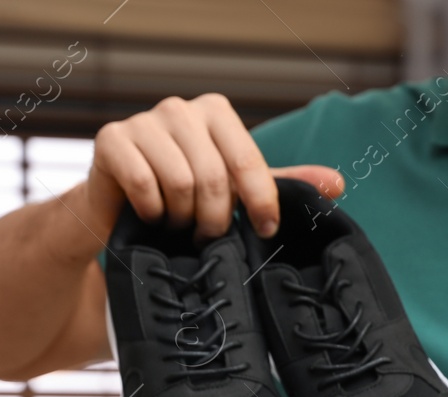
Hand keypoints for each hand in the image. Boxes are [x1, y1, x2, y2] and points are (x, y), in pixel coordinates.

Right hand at [81, 94, 343, 241]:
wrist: (118, 208)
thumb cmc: (183, 197)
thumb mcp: (237, 191)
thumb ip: (280, 185)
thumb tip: (337, 184)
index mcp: (216, 112)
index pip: (248, 161)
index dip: (260, 202)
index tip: (263, 231)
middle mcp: (179, 108)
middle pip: (213, 178)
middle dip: (215, 220)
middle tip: (209, 237)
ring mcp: (142, 120)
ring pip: (179, 184)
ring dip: (181, 218)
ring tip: (178, 225)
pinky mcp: (110, 139)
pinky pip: (142, 183)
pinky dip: (151, 211)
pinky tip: (151, 216)